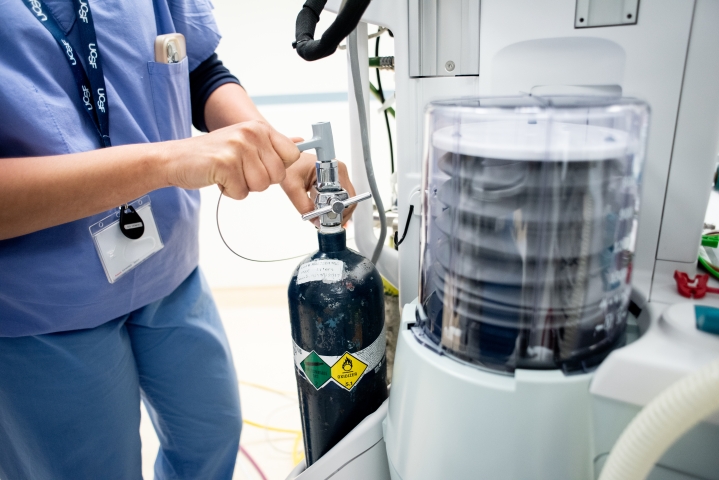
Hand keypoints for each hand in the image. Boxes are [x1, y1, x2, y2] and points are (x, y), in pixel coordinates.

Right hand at [167, 120, 299, 198]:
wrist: (175, 159)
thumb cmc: (210, 154)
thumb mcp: (245, 142)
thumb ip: (273, 144)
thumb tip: (300, 141)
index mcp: (259, 128)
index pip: (292, 155)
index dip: (276, 168)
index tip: (259, 165)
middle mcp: (251, 133)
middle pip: (277, 175)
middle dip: (258, 180)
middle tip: (238, 170)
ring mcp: (238, 147)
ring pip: (261, 185)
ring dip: (243, 186)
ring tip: (228, 173)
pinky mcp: (225, 163)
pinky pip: (241, 192)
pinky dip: (230, 191)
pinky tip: (218, 178)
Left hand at [280, 151, 356, 224]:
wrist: (286, 157)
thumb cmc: (290, 165)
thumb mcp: (293, 187)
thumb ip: (304, 206)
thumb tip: (316, 221)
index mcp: (334, 168)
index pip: (347, 196)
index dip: (339, 211)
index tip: (329, 219)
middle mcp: (340, 170)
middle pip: (350, 199)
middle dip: (339, 214)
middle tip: (327, 223)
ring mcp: (339, 175)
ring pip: (346, 200)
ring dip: (337, 211)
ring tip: (324, 217)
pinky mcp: (336, 180)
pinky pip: (341, 197)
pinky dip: (334, 206)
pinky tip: (325, 211)